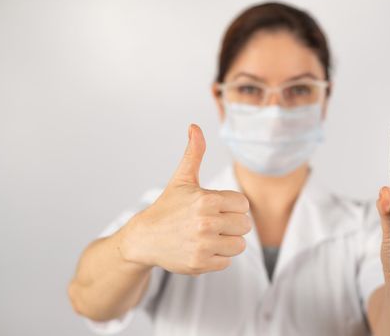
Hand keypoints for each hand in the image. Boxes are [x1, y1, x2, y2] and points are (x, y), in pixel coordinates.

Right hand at [118, 124, 251, 275]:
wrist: (143, 239)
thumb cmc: (167, 207)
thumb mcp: (181, 179)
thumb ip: (194, 153)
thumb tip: (194, 126)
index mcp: (207, 200)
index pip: (243, 205)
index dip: (232, 207)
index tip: (216, 208)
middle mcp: (206, 223)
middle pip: (245, 226)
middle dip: (232, 225)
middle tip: (212, 224)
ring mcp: (203, 245)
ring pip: (239, 245)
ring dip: (228, 242)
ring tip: (209, 237)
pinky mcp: (200, 264)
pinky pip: (227, 261)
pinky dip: (218, 257)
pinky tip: (202, 249)